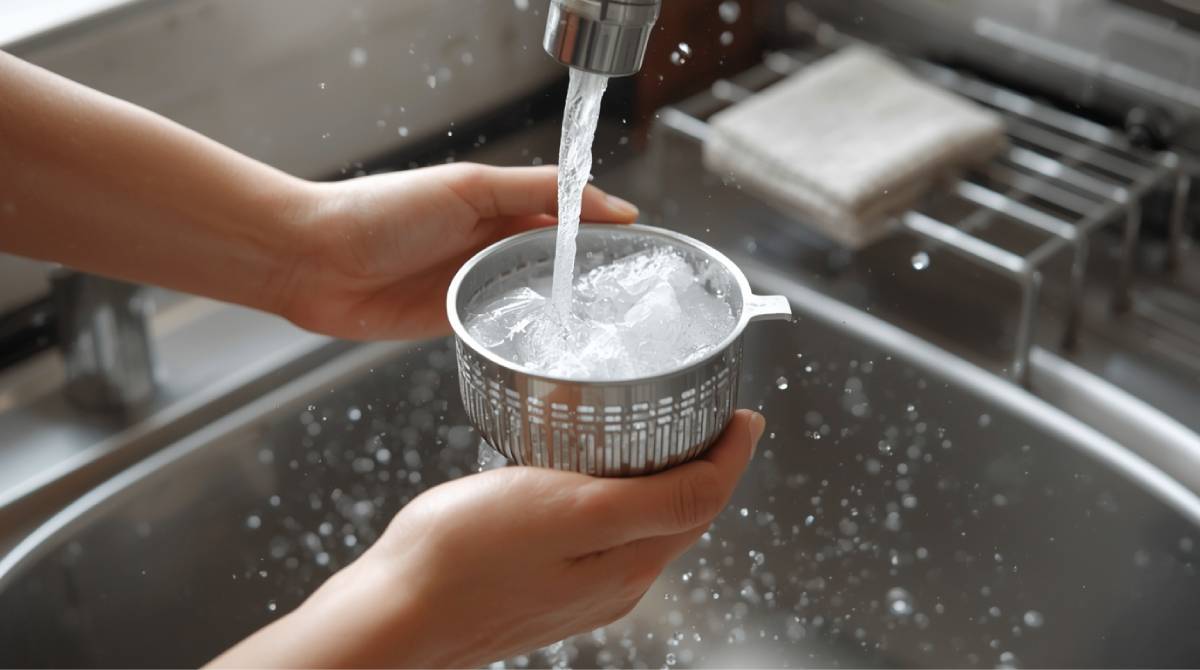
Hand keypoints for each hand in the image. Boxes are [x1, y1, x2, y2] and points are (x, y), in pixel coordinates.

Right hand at [209, 410, 765, 667]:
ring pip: (643, 523)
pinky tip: (587, 473)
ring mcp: (583, 588)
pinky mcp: (549, 584)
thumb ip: (657, 499)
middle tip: (701, 408)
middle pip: (682, 512)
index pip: (709, 497)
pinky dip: (615, 496)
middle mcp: (618, 582)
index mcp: (634, 563)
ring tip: (649, 428)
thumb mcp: (573, 510)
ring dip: (659, 477)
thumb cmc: (467, 555)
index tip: (741, 410)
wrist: (396, 614)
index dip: (732, 450)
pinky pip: (602, 535)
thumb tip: (724, 466)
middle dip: (701, 461)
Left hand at [278, 163, 638, 340]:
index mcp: (500, 202)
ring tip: (608, 326)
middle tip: (637, 298)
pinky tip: (556, 346)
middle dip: (594, 274)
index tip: (648, 250)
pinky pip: (504, 328)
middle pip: (558, 259)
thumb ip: (536, 191)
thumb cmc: (382, 212)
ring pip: (536, 297)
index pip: (569, 213)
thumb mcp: (469, 188)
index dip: (606, 229)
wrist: (315, 261)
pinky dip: (528, 334)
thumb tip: (607, 203)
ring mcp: (475, 284)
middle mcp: (492, 243)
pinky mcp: (456, 321)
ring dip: (565, 309)